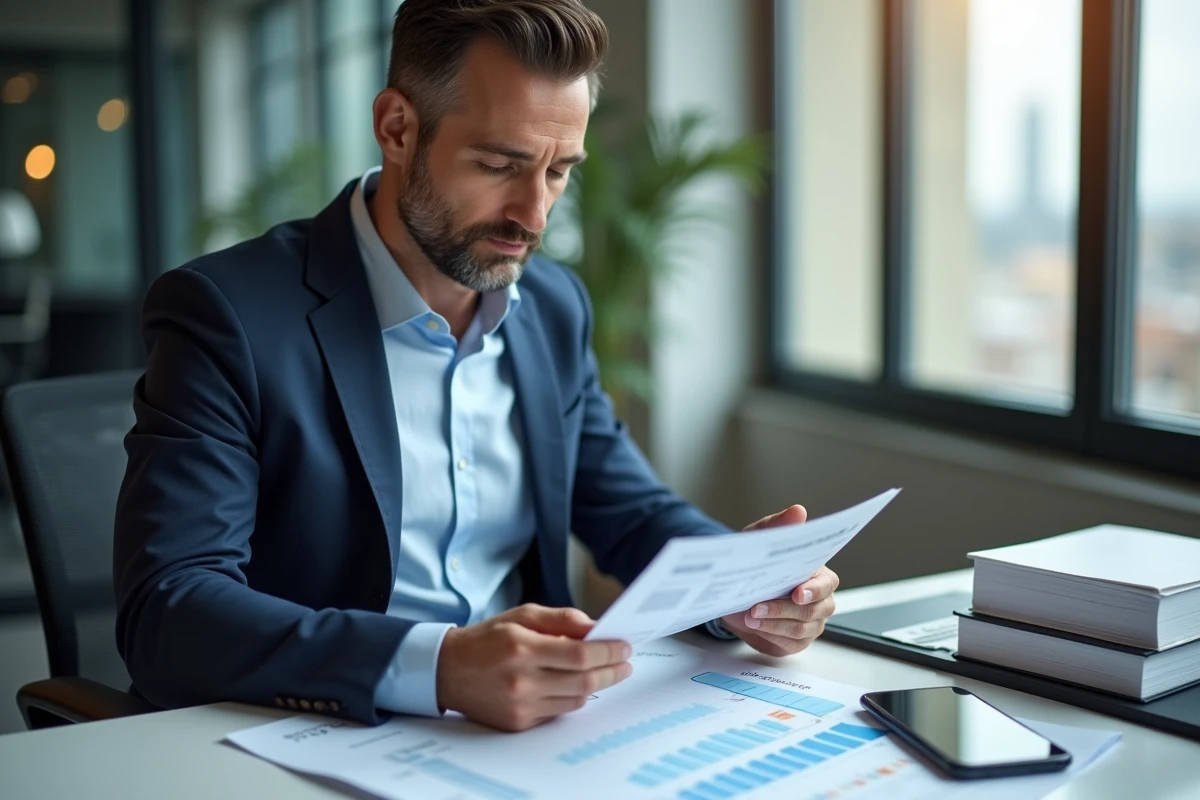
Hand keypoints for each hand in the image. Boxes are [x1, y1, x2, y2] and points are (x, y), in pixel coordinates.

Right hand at [435, 604, 632, 731]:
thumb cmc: (487, 638)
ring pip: (575, 699)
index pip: (581, 654)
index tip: (625, 646)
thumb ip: (561, 620)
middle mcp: (521, 679)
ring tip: (606, 672)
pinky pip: (558, 712)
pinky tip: (577, 685)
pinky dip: (573, 698)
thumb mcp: (522, 615)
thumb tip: (596, 627)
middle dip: (611, 671)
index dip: (608, 652)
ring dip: (596, 685)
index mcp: (522, 647)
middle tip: (626, 663)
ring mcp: (520, 705)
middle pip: (584, 681)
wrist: (447, 671)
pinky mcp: (518, 722)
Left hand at [719, 505, 839, 657]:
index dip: (814, 590)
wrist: (738, 588)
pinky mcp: (795, 641)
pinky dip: (769, 635)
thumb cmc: (756, 561)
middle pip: (812, 612)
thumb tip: (798, 511)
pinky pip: (788, 644)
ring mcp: (810, 623)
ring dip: (772, 623)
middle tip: (757, 606)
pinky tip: (753, 626)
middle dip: (783, 609)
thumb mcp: (761, 539)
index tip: (796, 592)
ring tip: (749, 615)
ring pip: (799, 630)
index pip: (826, 584)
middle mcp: (820, 601)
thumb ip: (779, 526)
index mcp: (819, 574)